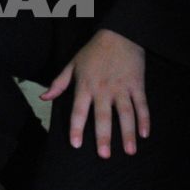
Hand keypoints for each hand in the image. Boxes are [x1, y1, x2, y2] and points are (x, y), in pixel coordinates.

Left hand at [40, 28, 149, 157]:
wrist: (120, 34)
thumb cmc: (93, 51)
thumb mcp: (72, 64)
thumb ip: (59, 83)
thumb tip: (44, 98)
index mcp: (85, 86)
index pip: (79, 111)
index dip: (76, 128)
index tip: (75, 144)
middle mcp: (103, 89)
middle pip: (103, 116)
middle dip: (104, 137)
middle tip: (104, 155)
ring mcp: (122, 88)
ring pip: (125, 114)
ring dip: (128, 133)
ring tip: (129, 151)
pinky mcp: (137, 85)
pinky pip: (141, 104)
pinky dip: (145, 119)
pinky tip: (145, 134)